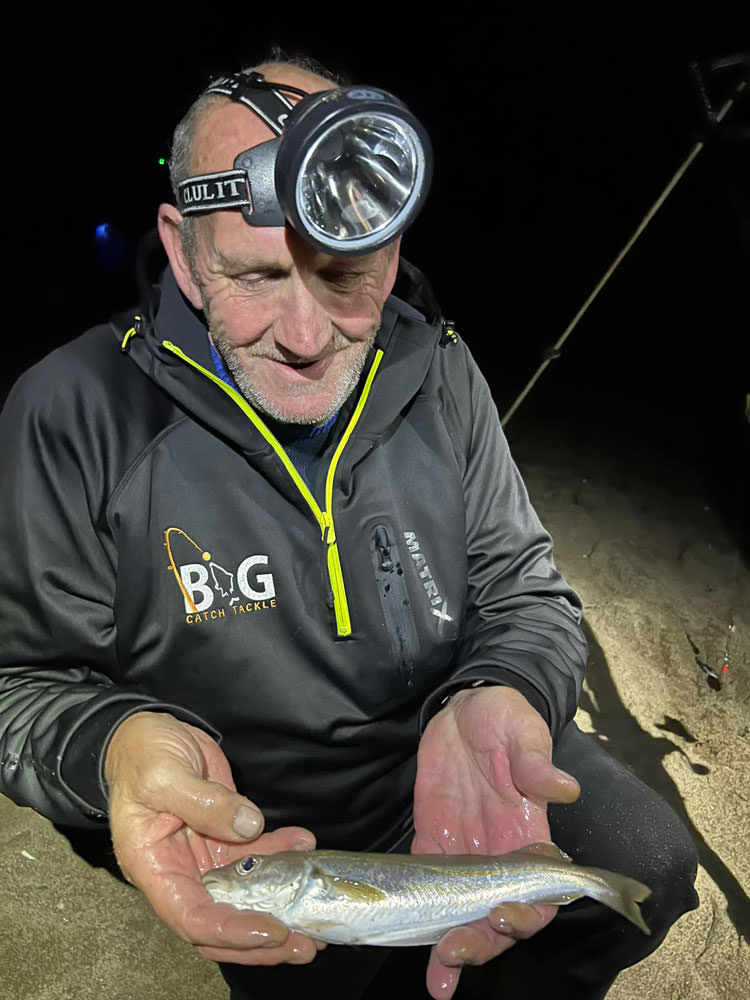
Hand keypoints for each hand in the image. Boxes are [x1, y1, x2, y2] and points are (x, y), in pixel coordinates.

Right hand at [104, 711, 319, 965]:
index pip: (192, 917)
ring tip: (317, 909)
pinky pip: (256, 855)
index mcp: (154, 868)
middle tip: (306, 944)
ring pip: (244, 895)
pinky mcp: (223, 835)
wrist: (145, 733)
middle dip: (262, 939)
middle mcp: (180, 872)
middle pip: (222, 920)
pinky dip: (281, 853)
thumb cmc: (142, 755)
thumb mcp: (163, 774)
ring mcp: (204, 856)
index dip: (231, 931)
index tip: (270, 930)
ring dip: (280, 903)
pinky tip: (303, 843)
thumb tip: (248, 825)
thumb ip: (202, 801)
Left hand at [412, 686, 579, 998]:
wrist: (466, 705)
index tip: (504, 916)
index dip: (526, 915)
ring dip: (449, 945)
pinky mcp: (431, 840)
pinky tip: (400, 937)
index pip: (538, 894)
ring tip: (437, 978)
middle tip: (453, 954)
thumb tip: (565, 788)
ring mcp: (463, 851)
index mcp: (528, 835)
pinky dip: (415, 914)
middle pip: (496, 916)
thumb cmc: (503, 716)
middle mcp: (498, 854)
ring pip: (460, 911)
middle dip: (481, 942)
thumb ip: (536, 762)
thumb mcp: (522, 730)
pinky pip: (423, 885)